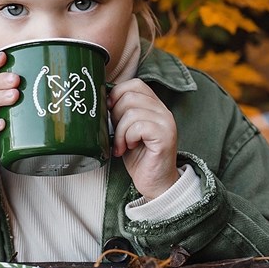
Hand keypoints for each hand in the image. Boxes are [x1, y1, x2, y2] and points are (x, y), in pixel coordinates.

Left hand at [108, 79, 180, 198]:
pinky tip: (129, 148)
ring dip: (120, 131)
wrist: (155, 183)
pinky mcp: (165, 136)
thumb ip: (120, 113)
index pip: (134, 84)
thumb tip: (102, 99)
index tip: (109, 112)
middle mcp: (163, 111)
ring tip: (122, 145)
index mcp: (154, 106)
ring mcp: (166, 122)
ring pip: (131, 112)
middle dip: (115, 116)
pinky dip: (128, 138)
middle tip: (117, 134)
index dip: (116, 94)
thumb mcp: (126, 130)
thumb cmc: (139, 157)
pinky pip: (138, 126)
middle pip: (129, 96)